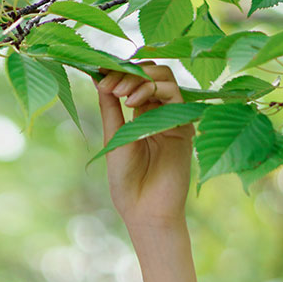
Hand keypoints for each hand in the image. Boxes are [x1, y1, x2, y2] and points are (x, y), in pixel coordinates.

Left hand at [96, 63, 193, 231]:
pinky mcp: (184, 125)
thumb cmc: (127, 181)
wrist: (144, 210)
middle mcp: (159, 112)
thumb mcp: (113, 137)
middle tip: (110, 84)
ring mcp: (173, 117)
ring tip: (121, 93)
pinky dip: (154, 89)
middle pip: (151, 72)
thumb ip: (109, 107)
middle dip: (128, 72)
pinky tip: (133, 101)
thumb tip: (98, 76)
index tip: (98, 74)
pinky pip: (175, 95)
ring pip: (165, 77)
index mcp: (141, 114)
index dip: (117, 71)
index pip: (134, 79)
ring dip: (140, 77)